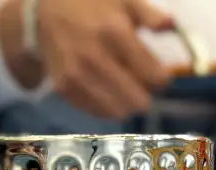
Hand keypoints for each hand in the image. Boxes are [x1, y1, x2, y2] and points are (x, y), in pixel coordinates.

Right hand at [0, 0, 174, 119]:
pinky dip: (107, 106)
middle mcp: (96, 58)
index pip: (155, 76)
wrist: (44, 13)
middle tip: (141, 82)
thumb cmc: (90, 4)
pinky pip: (98, 112)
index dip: (162, 78)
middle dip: (146, 94)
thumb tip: (171, 26)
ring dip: (127, 102)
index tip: (159, 74)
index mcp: (115, 32)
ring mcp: (78, 76)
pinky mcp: (65, 88)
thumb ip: (150, 15)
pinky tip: (105, 89)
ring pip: (119, 111)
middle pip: (139, 100)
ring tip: (123, 86)